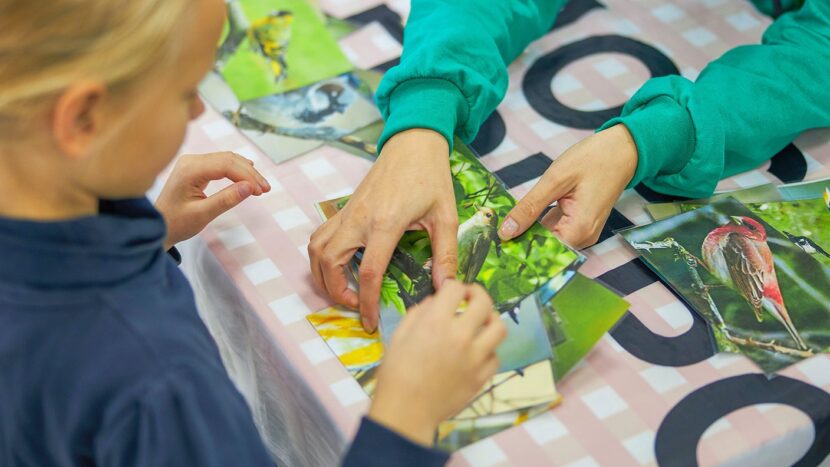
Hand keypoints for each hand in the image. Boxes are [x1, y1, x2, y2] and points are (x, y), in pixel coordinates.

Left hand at [155, 152, 270, 249]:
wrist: (157, 225)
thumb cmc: (176, 223)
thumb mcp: (202, 215)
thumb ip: (226, 200)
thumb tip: (250, 187)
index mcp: (190, 170)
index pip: (226, 165)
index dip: (247, 176)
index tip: (262, 191)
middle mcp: (191, 161)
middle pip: (228, 159)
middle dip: (250, 174)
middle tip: (266, 189)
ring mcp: (192, 162)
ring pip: (227, 160)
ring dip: (246, 171)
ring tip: (261, 187)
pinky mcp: (196, 167)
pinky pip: (221, 164)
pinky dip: (237, 170)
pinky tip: (248, 177)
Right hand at [308, 129, 457, 331]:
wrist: (413, 143)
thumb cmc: (431, 177)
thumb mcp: (446, 217)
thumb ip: (445, 255)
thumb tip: (447, 288)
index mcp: (385, 223)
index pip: (369, 272)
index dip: (367, 302)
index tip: (371, 321)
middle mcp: (359, 218)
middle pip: (329, 263)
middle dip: (336, 292)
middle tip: (356, 306)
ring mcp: (347, 212)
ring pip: (316, 249)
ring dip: (322, 276)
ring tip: (343, 291)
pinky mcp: (344, 208)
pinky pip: (319, 236)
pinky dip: (320, 257)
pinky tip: (338, 267)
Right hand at [368, 282, 505, 445]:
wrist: (406, 411)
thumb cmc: (396, 374)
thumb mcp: (399, 336)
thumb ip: (419, 313)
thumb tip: (435, 301)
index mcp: (435, 322)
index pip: (456, 289)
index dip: (455, 286)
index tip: (453, 292)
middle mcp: (459, 336)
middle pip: (484, 303)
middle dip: (478, 295)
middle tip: (472, 298)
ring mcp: (474, 357)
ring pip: (499, 329)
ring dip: (491, 320)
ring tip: (482, 323)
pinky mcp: (481, 377)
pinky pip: (495, 357)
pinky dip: (488, 351)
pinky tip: (477, 352)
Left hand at [498, 124, 637, 247]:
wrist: (622, 149)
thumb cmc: (593, 159)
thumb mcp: (555, 179)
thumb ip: (530, 207)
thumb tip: (506, 232)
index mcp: (579, 229)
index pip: (542, 250)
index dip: (519, 246)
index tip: (494, 242)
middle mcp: (584, 238)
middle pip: (546, 247)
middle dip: (522, 238)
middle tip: (495, 231)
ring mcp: (584, 232)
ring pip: (549, 239)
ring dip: (530, 230)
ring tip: (506, 224)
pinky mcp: (581, 225)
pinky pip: (556, 230)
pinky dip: (540, 223)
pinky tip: (526, 216)